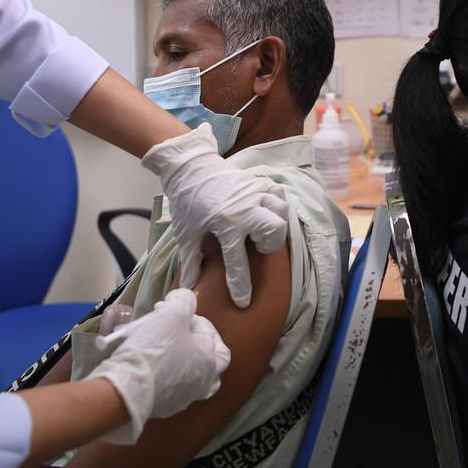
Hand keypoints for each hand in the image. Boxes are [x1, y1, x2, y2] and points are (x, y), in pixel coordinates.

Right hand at [89, 289, 231, 443]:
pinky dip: (172, 375)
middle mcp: (204, 382)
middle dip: (198, 341)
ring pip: (197, 377)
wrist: (126, 389)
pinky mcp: (167, 407)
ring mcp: (186, 398)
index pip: (210, 332)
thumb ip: (183, 301)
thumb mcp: (171, 314)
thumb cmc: (153, 349)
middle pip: (213, 359)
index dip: (193, 317)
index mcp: (210, 360)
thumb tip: (184, 299)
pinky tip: (157, 367)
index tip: (174, 313)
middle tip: (180, 331)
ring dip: (188, 361)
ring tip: (172, 350)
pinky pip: (176, 388)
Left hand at [141, 123, 289, 307]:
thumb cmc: (187, 202)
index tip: (244, 301)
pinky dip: (277, 204)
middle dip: (270, 244)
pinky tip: (266, 211)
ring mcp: (254, 193)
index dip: (241, 286)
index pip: (238, 263)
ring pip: (282, 210)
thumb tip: (189, 286)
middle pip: (275, 230)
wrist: (190, 166)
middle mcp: (245, 210)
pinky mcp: (258, 182)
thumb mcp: (185, 233)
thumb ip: (191, 260)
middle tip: (256, 245)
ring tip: (261, 228)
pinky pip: (279, 193)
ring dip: (275, 223)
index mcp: (226, 225)